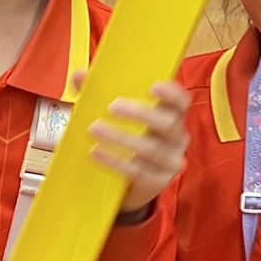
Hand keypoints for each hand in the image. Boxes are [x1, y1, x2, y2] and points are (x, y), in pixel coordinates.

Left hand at [86, 77, 189, 215]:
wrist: (128, 184)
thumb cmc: (128, 140)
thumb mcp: (116, 117)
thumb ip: (100, 95)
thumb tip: (79, 75)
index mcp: (172, 116)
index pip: (181, 102)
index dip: (171, 93)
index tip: (153, 86)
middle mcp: (177, 138)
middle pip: (167, 123)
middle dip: (141, 113)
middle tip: (111, 106)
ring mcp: (170, 162)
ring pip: (151, 149)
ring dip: (121, 137)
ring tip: (94, 129)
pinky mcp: (157, 183)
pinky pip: (138, 171)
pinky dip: (115, 160)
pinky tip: (96, 152)